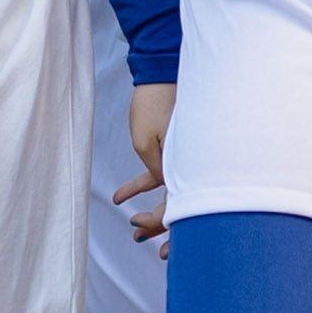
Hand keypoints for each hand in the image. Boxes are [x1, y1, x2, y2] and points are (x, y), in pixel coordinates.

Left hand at [119, 82, 176, 243]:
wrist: (161, 72)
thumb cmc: (153, 104)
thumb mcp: (145, 141)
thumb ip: (154, 169)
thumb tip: (163, 189)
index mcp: (187, 163)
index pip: (179, 205)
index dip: (161, 223)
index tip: (139, 228)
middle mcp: (191, 163)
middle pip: (180, 204)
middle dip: (161, 226)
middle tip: (140, 240)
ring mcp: (185, 156)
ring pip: (170, 192)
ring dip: (152, 210)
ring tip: (133, 226)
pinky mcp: (175, 148)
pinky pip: (160, 173)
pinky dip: (140, 185)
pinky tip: (119, 196)